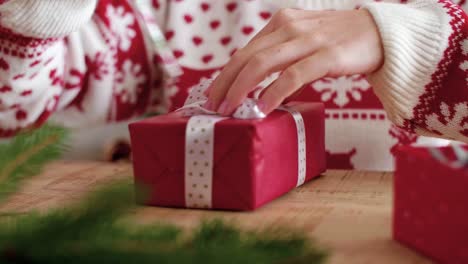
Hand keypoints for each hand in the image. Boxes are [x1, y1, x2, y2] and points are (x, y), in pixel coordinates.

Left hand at [205, 8, 383, 114]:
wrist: (381, 33)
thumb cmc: (339, 40)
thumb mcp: (303, 39)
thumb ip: (280, 53)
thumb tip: (256, 83)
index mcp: (281, 23)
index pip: (244, 51)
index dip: (225, 74)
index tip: (213, 94)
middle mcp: (289, 28)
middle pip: (246, 57)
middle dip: (225, 84)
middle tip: (212, 106)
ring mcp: (308, 41)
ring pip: (262, 64)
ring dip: (241, 89)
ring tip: (229, 109)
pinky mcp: (327, 57)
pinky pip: (292, 76)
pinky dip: (273, 93)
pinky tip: (262, 108)